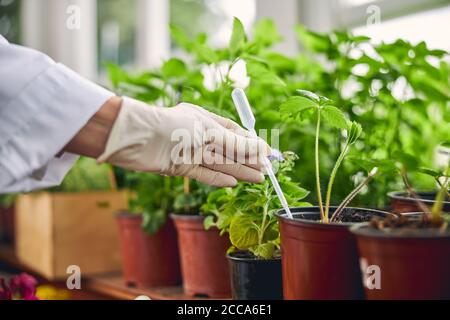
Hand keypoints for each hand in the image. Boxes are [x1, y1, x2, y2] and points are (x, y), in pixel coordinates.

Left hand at [97, 97, 270, 186]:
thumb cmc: (174, 127)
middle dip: (248, 160)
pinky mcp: (179, 166)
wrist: (139, 138)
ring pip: (219, 163)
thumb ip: (236, 144)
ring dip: (238, 171)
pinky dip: (218, 179)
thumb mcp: (210, 133)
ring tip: (257, 179)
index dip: (251, 143)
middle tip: (267, 172)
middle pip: (228, 150)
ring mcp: (189, 152)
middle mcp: (198, 135)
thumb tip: (262, 149)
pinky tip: (233, 183)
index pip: (234, 132)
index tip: (267, 154)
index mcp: (205, 119)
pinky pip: (203, 173)